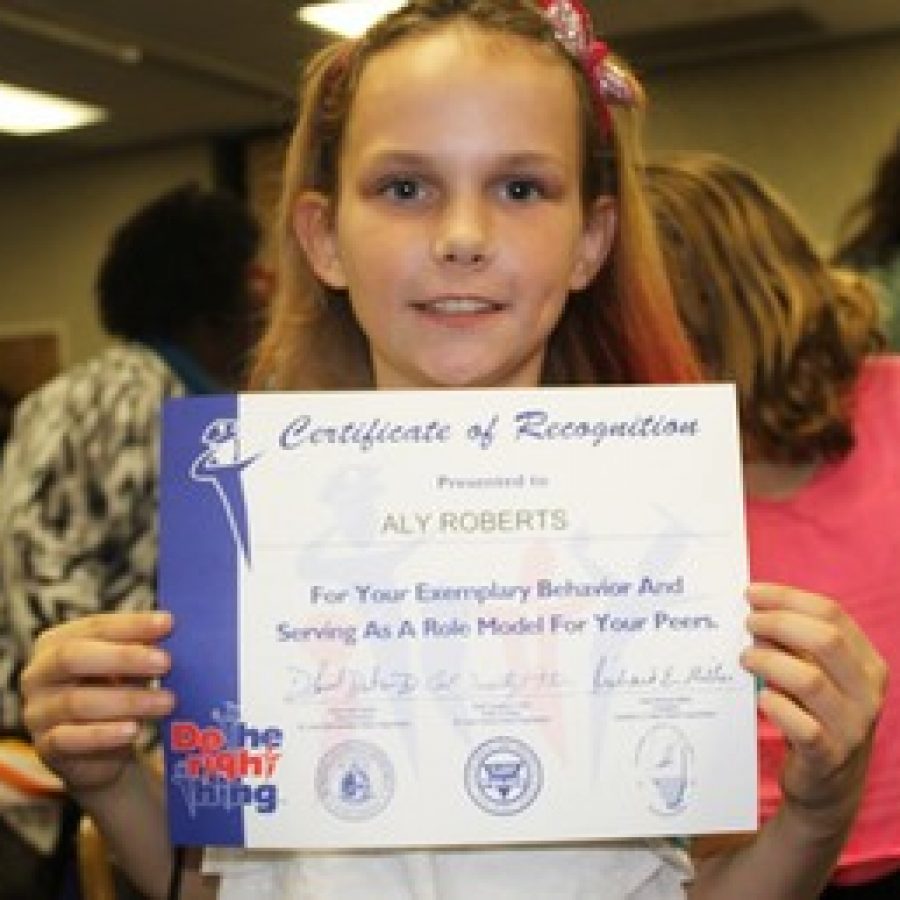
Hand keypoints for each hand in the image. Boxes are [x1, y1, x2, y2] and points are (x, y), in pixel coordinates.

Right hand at [21, 611, 174, 796]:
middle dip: (124, 658)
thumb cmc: (114, 691)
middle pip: (73, 657)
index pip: (94, 627)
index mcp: (56, 643)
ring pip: (77, 701)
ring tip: (167, 701)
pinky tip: (133, 731)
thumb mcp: (124, 667)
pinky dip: (104, 734)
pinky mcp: (46, 746)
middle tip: (166, 662)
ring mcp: (38, 712)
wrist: (98, 749)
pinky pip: (71, 740)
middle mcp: (40, 674)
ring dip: (128, 700)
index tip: (168, 624)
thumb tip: (171, 631)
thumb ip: (140, 648)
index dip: (131, 625)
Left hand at [741, 584, 887, 831]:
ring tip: (745, 658)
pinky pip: (802, 726)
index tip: (752, 593)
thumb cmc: (814, 713)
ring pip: (810, 681)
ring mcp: (852, 727)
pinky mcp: (828, 757)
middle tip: (747, 624)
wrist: (828, 783)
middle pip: (826, 640)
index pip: (832, 613)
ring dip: (769, 662)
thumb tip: (754, 608)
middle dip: (778, 623)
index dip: (788, 598)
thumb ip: (795, 643)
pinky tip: (760, 698)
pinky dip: (776, 706)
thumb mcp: (815, 673)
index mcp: (867, 663)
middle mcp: (867, 693)